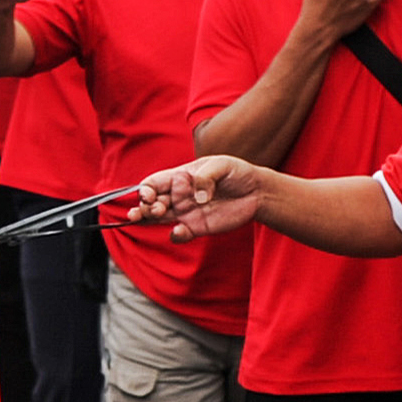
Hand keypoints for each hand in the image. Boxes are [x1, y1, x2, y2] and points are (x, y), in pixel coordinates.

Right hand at [131, 154, 270, 241]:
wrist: (256, 191)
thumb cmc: (236, 172)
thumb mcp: (221, 165)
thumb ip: (206, 177)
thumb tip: (197, 196)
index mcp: (178, 178)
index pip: (152, 184)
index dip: (145, 190)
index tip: (148, 195)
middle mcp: (178, 196)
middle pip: (151, 203)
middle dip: (144, 207)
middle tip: (154, 208)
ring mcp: (186, 213)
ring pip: (158, 219)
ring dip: (149, 220)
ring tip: (152, 217)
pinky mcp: (196, 227)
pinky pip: (179, 234)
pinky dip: (175, 235)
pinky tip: (179, 231)